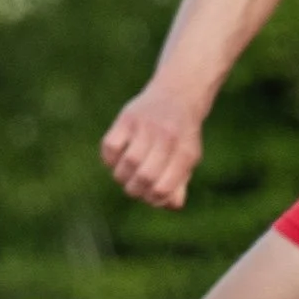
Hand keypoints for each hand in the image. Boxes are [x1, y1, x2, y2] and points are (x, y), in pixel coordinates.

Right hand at [102, 81, 204, 208]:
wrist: (178, 93)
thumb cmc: (181, 134)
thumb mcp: (189, 157)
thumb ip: (179, 183)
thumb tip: (169, 205)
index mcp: (186, 153)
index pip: (163, 188)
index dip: (153, 200)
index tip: (150, 196)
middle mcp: (167, 139)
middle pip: (144, 177)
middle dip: (136, 190)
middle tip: (135, 188)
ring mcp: (146, 127)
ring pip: (128, 163)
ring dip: (122, 177)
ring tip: (126, 175)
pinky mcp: (128, 118)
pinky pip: (110, 146)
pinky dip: (110, 159)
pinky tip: (117, 159)